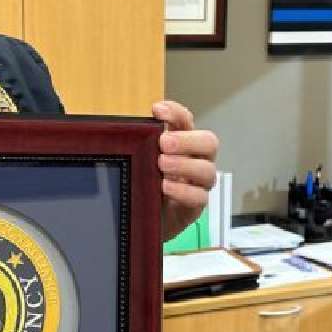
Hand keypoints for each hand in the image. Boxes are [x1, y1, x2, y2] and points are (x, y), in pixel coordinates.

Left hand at [152, 100, 218, 241]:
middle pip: (208, 142)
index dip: (175, 112)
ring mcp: (199, 183)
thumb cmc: (143, 185)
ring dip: (184, 164)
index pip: (186, 121)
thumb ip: (138, 146)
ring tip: (162, 164)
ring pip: (207, 170)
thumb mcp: (139, 162)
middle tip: (164, 143)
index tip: (157, 110)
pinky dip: (182, 190)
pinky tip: (165, 187)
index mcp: (182, 143)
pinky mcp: (196, 205)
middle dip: (187, 140)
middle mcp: (196, 160)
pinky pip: (199, 196)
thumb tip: (122, 130)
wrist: (142, 221)